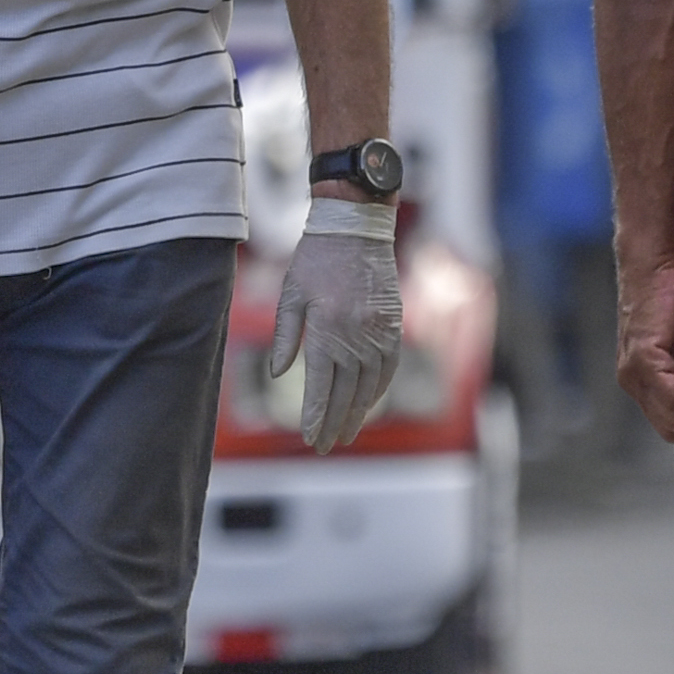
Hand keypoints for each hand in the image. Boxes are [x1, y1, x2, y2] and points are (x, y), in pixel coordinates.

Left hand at [268, 198, 403, 452]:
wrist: (356, 227)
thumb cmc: (315, 259)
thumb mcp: (290, 294)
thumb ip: (286, 336)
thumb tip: (279, 374)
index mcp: (327, 329)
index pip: (322, 386)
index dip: (315, 416)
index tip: (309, 438)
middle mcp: (357, 336)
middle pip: (346, 393)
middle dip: (334, 423)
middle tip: (324, 446)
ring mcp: (379, 332)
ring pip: (370, 386)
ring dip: (357, 414)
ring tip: (345, 434)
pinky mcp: (394, 326)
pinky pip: (389, 368)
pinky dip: (378, 391)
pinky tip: (367, 405)